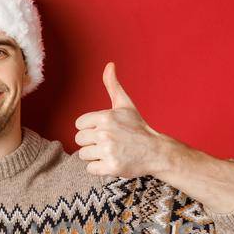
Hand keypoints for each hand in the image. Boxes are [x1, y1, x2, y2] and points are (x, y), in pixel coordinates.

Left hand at [73, 62, 179, 177]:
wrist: (155, 151)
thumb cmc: (137, 127)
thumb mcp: (125, 105)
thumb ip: (112, 85)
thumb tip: (109, 65)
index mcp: (105, 117)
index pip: (79, 125)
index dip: (89, 128)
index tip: (103, 130)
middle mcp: (105, 133)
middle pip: (80, 140)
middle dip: (91, 142)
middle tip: (108, 142)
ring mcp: (108, 151)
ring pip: (83, 155)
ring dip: (95, 155)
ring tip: (110, 151)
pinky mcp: (110, 167)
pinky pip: (90, 168)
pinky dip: (99, 168)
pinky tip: (111, 161)